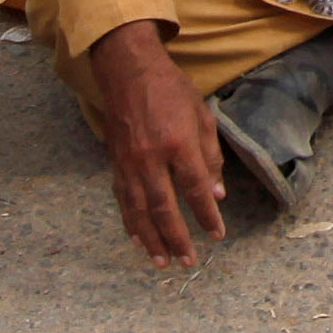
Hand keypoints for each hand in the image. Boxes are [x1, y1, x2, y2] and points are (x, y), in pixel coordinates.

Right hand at [84, 26, 227, 264]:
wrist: (127, 70)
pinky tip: (137, 239)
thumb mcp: (201, 115)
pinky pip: (123, 200)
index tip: (217, 235)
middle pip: (164, 208)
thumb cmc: (170, 89)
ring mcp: (129, 163)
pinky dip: (130, 223)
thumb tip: (216, 195)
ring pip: (139, 210)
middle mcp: (151, 157)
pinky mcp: (115, 163)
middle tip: (188, 262)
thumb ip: (210, 157)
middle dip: (177, 238)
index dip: (207, 215)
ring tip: (162, 262)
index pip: (195, 189)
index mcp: (178, 143)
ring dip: (151, 240)